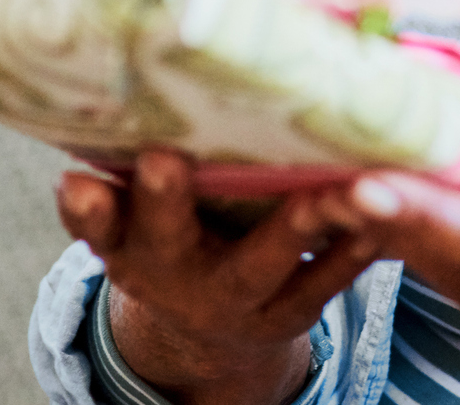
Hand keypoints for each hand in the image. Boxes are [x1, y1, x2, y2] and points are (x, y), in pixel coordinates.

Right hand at [56, 150, 381, 404]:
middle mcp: (174, 275)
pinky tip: (383, 208)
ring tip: (326, 186)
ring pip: (264, 261)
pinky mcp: (292, 309)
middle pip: (169, 239)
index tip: (76, 180)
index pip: (97, 225)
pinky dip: (355, 247)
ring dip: (296, 221)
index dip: (88, 208)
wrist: (210, 328)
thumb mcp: (134, 220)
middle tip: (167, 161)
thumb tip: (93, 132)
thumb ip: (117, 183)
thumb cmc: (176, 236)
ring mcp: (236, 298)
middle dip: (166, 200)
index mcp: (128, 245)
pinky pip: (325, 279)